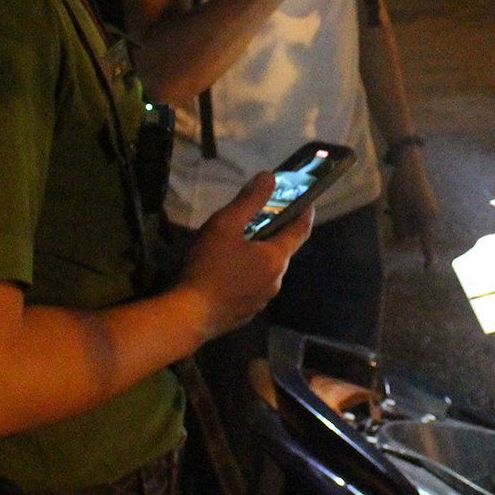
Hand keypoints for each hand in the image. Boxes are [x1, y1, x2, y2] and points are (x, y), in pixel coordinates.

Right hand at [178, 171, 311, 339]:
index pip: (300, 232)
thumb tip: (270, 177)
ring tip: (237, 244)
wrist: (187, 316)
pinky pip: (251, 288)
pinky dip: (246, 275)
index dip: (305, 214)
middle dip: (274, 234)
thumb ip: (249, 200)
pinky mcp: (245, 314)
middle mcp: (275, 281)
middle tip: (258, 219)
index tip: (307, 201)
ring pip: (265, 271)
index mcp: (275, 259)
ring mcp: (261, 301)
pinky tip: (226, 271)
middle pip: (281, 252)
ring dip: (257, 256)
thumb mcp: (226, 224)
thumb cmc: (208, 266)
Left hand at [385, 147, 441, 267]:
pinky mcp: (425, 201)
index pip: (427, 243)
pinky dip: (405, 212)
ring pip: (413, 222)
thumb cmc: (403, 187)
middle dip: (403, 228)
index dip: (427, 257)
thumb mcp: (398, 210)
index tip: (427, 269)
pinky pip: (414, 213)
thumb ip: (400, 228)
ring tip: (392, 205)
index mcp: (427, 219)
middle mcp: (431, 215)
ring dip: (402, 218)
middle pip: (416, 232)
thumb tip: (403, 239)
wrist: (410, 163)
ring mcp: (429, 208)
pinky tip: (396, 203)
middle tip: (392, 213)